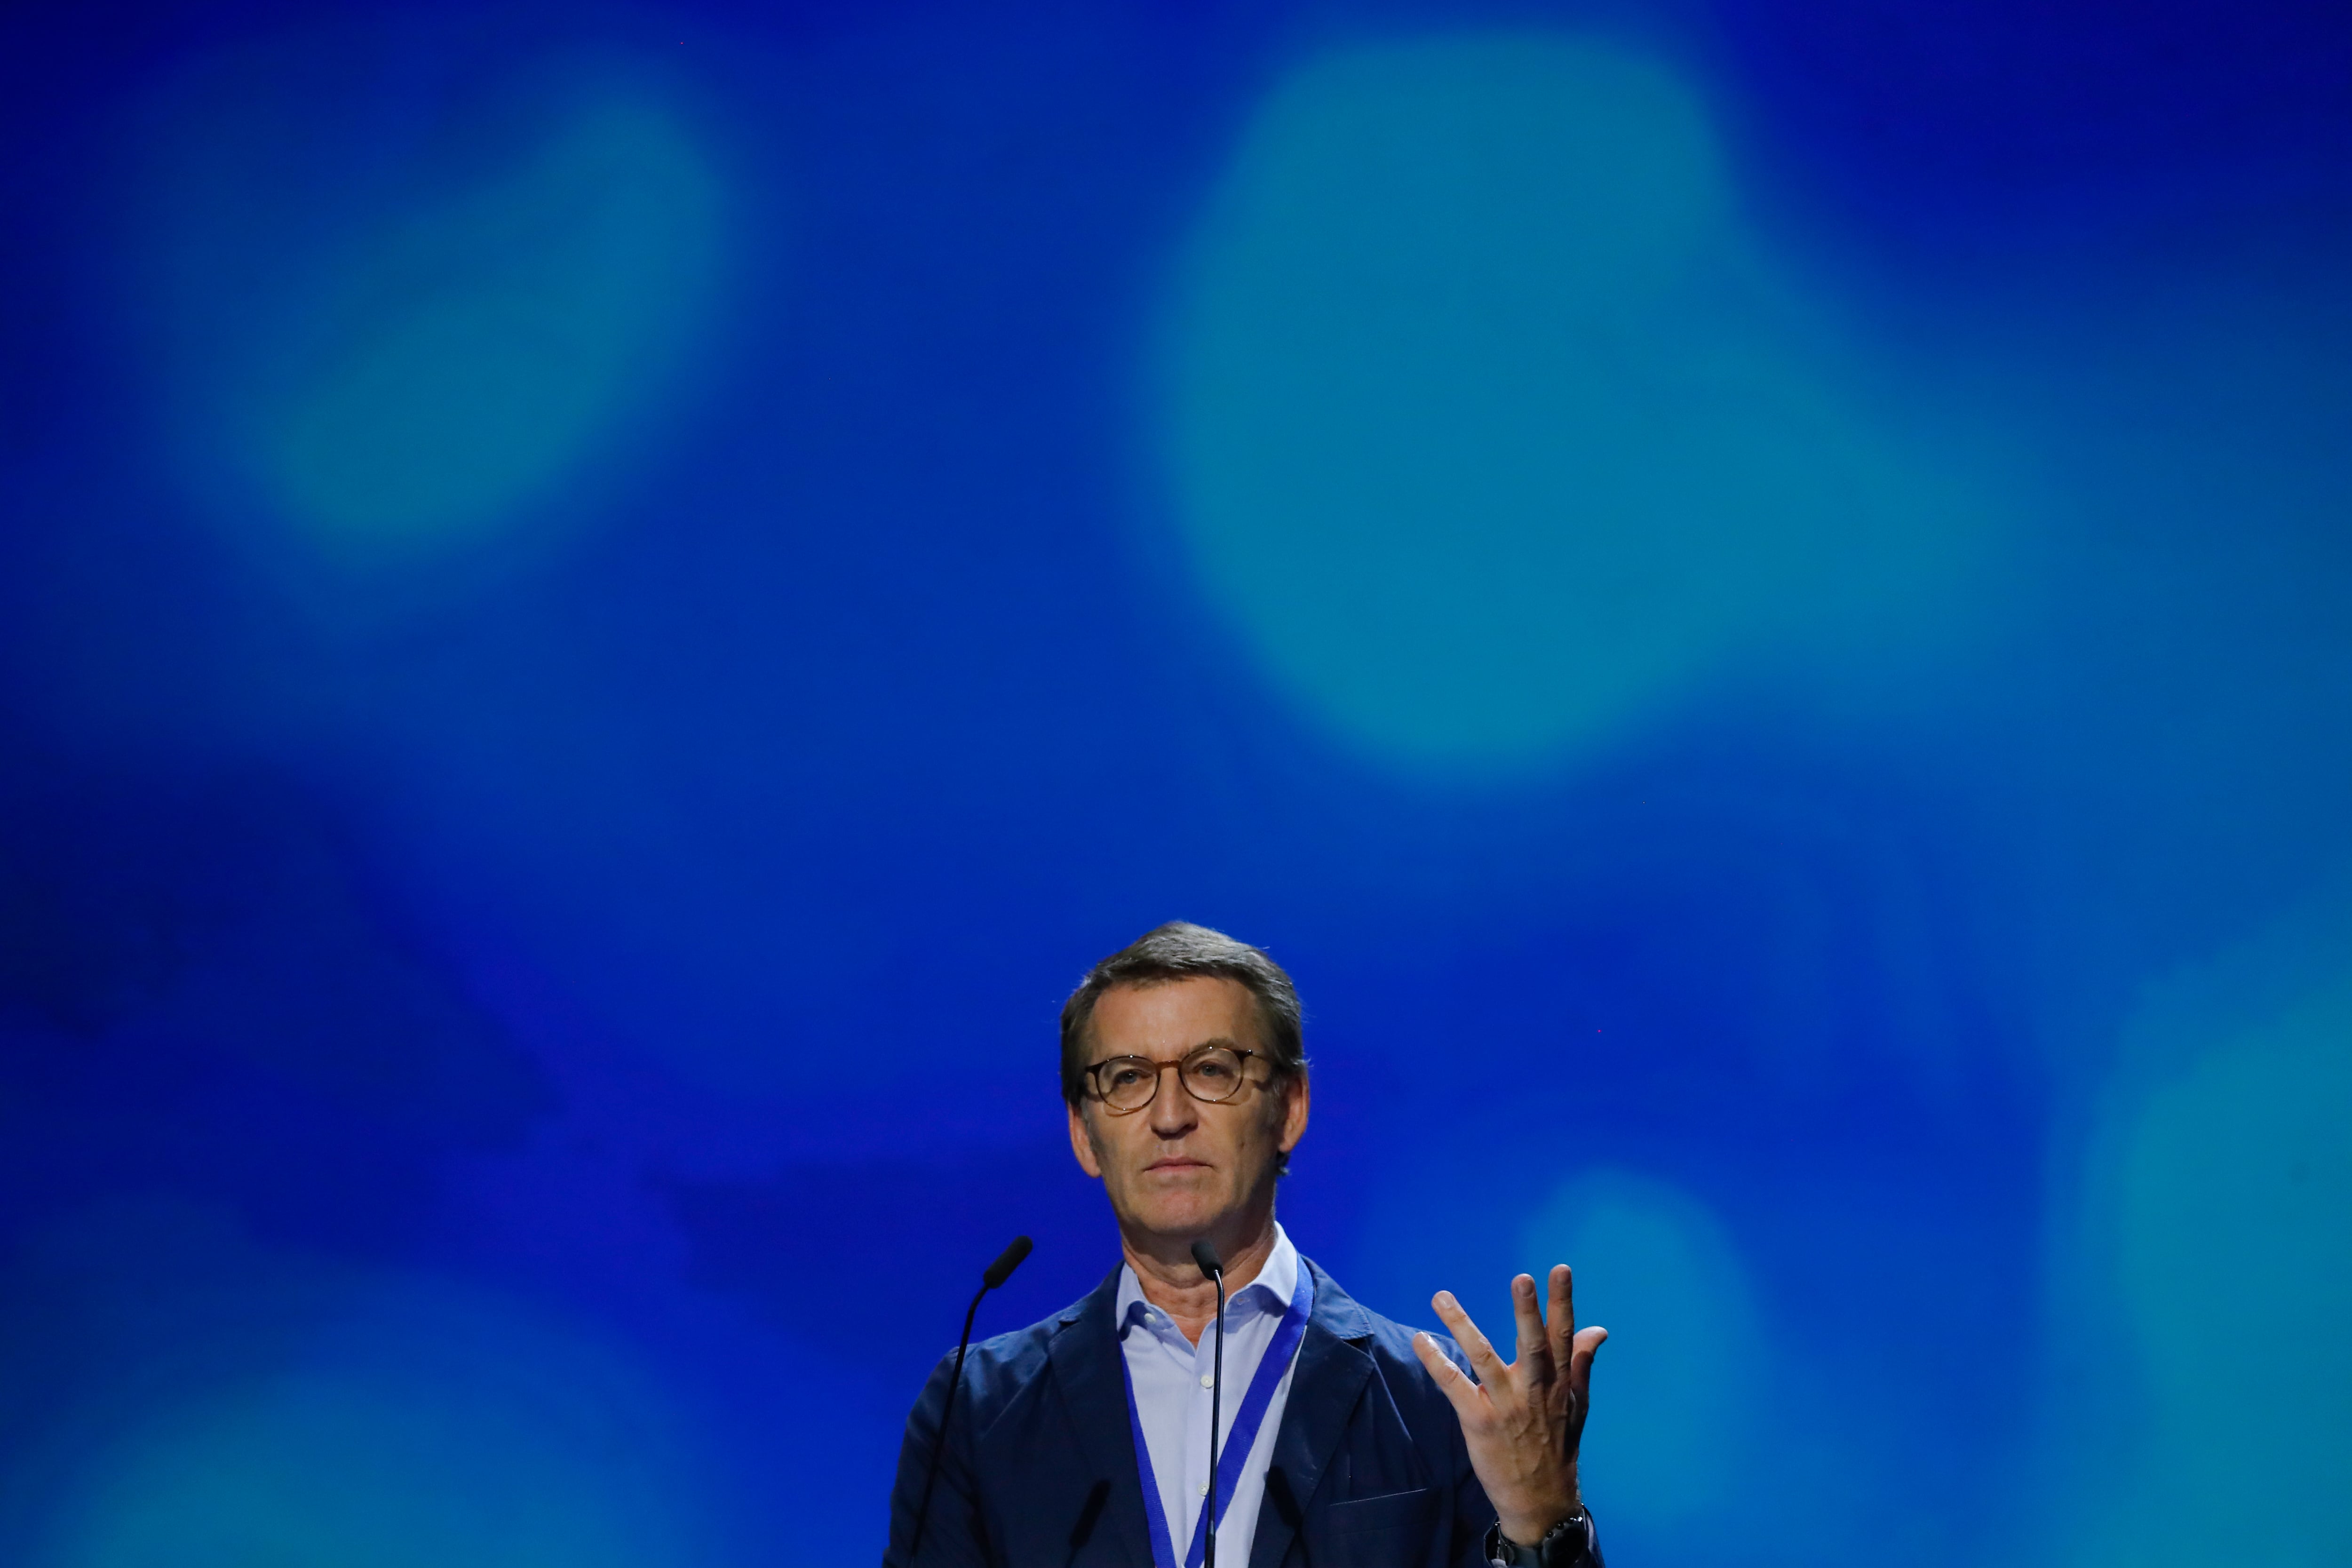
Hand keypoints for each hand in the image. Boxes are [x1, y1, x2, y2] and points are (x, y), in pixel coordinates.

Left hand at [1412, 1265, 1605, 1547]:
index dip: (1562, 1302)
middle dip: (1527, 1311)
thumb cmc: (1558, 1447)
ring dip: (1462, 1326)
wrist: (1540, 1501)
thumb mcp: (1578, 1406)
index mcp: (1560, 1384)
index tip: (1559, 1269)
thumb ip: (1582, 1364)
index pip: (1563, 1336)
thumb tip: (1597, 1328)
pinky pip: (1455, 1387)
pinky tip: (1422, 1340)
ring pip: (1483, 1359)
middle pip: (1532, 1345)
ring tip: (1442, 1297)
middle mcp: (1534, 1391)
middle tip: (1521, 1277)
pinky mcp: (1479, 1421)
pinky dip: (1437, 1363)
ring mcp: (1505, 1406)